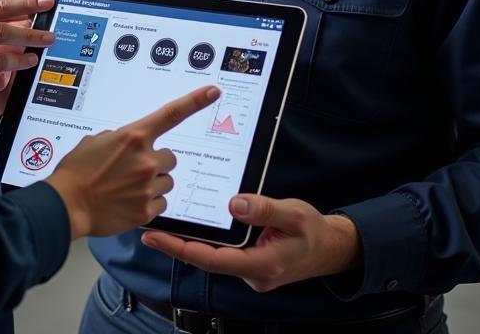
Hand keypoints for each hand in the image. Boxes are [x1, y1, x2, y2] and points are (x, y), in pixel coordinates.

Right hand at [0, 0, 54, 116]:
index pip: (3, 5)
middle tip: (51, 37)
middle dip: (28, 35)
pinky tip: (8, 78)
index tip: (49, 1)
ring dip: (18, 60)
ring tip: (34, 59)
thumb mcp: (1, 8)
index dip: (27, 2)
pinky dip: (0, 80)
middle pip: (1, 32)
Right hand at [47, 85, 220, 239]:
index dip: (195, 101)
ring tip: (128, 187)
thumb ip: (120, 139)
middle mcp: (145, 159)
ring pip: (166, 180)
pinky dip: (149, 202)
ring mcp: (148, 186)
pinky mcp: (146, 210)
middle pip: (170, 157)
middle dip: (157, 161)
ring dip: (153, 182)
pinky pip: (160, 202)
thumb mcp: (96, 142)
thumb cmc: (77, 171)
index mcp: (133, 136)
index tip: (213, 92)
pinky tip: (129, 201)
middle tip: (134, 169)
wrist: (67, 205)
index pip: (171, 114)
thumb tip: (130, 145)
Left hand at [141, 194, 361, 291]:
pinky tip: (191, 226)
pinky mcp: (250, 264)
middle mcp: (252, 274)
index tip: (155, 236)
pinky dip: (205, 241)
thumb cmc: (314, 232)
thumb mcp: (294, 213)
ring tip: (162, 225)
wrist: (331, 249)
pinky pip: (222, 253)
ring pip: (213, 258)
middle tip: (148, 228)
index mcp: (261, 265)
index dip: (180, 248)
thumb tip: (235, 204)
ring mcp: (250, 272)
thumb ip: (265, 209)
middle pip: (205, 260)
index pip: (211, 259)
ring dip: (188, 244)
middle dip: (176, 246)